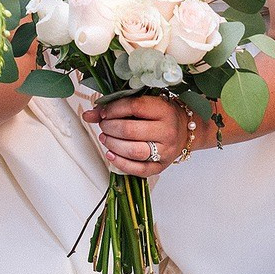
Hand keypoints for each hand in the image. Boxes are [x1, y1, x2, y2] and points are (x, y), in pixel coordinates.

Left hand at [83, 95, 198, 177]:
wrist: (185, 129)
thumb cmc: (161, 114)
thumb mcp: (144, 104)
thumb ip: (116, 107)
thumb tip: (89, 115)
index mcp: (164, 110)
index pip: (134, 107)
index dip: (114, 109)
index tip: (104, 112)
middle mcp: (167, 131)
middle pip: (130, 130)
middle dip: (110, 127)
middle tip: (104, 125)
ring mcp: (165, 151)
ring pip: (133, 151)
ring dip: (113, 144)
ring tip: (105, 138)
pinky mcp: (160, 166)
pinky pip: (138, 170)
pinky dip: (120, 163)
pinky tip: (111, 154)